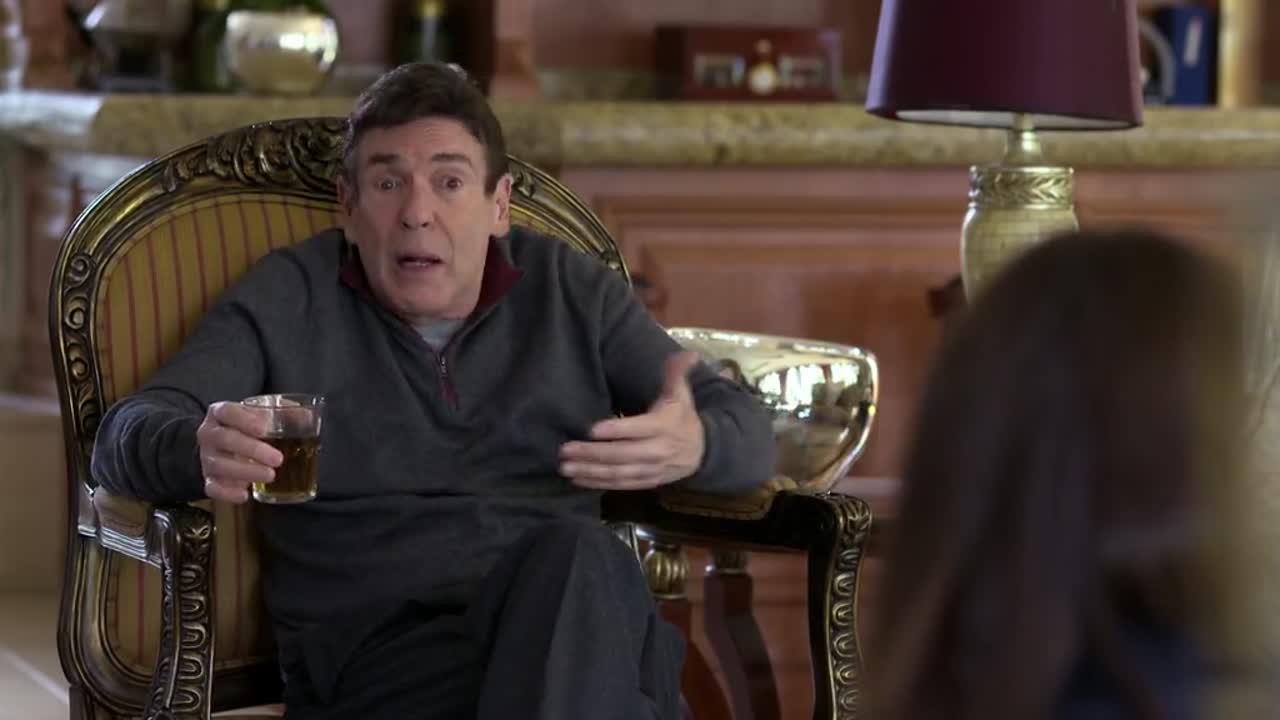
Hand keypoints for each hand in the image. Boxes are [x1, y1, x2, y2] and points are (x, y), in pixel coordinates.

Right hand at [197, 401, 282, 502]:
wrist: (224, 445)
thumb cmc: (248, 428)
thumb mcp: (263, 415)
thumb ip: (284, 413)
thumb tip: (308, 416)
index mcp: (220, 413)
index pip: (227, 411)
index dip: (244, 419)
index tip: (264, 429)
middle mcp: (209, 434)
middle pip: (224, 439)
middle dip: (252, 449)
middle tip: (277, 459)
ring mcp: (206, 457)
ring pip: (218, 465)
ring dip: (246, 471)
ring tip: (270, 475)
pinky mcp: (208, 478)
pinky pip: (212, 488)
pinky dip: (227, 493)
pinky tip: (245, 494)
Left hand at [560, 351, 704, 489]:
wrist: (702, 453)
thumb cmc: (683, 418)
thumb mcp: (681, 395)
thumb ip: (676, 373)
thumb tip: (689, 353)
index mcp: (664, 426)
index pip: (638, 429)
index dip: (616, 430)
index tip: (592, 429)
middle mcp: (657, 450)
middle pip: (623, 454)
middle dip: (593, 453)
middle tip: (566, 449)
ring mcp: (650, 470)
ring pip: (618, 473)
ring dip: (591, 471)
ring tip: (565, 467)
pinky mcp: (645, 482)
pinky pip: (620, 485)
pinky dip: (598, 484)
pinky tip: (577, 479)